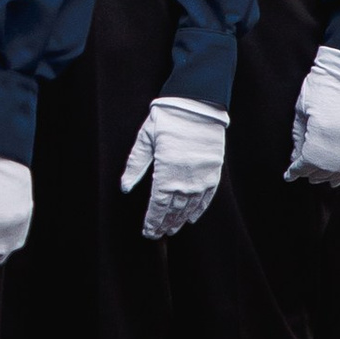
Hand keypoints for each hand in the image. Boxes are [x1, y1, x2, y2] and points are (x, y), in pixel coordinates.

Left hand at [117, 95, 227, 240]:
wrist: (198, 104)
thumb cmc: (168, 118)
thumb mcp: (145, 139)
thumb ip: (135, 165)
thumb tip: (125, 187)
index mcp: (166, 173)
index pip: (158, 206)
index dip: (152, 221)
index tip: (147, 231)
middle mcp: (185, 180)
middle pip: (173, 209)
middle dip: (164, 224)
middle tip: (157, 234)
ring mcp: (202, 177)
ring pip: (189, 206)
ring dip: (179, 219)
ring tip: (172, 229)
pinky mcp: (214, 171)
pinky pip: (207, 197)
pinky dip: (199, 209)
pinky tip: (191, 217)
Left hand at [284, 47, 339, 187]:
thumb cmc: (322, 90)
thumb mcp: (302, 113)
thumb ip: (299, 138)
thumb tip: (295, 158)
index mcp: (319, 142)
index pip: (304, 165)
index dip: (294, 171)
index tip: (288, 175)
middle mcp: (338, 152)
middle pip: (320, 171)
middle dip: (308, 173)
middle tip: (300, 172)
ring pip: (337, 173)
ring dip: (325, 175)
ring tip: (316, 177)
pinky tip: (335, 177)